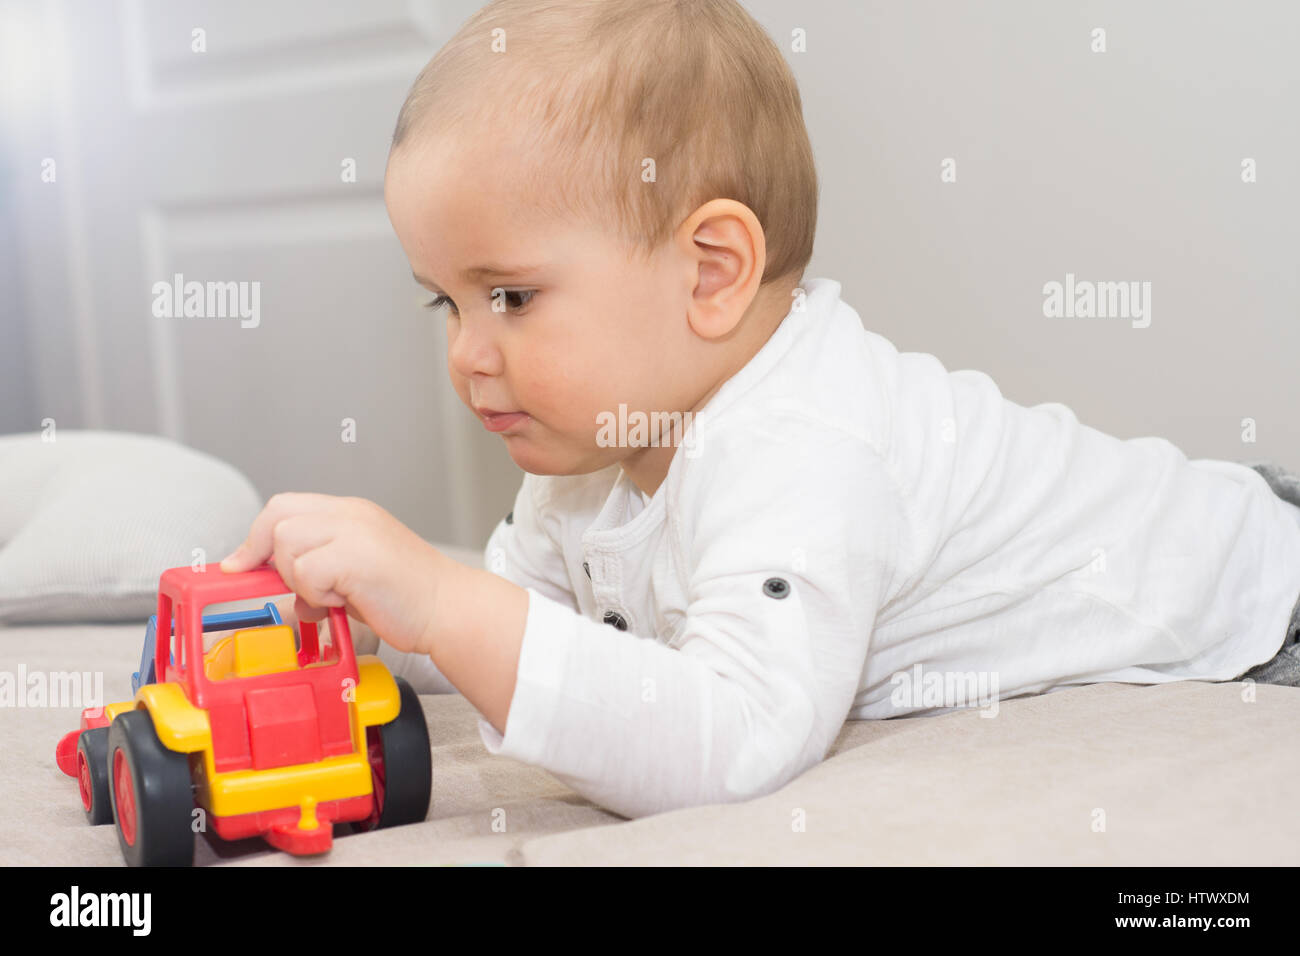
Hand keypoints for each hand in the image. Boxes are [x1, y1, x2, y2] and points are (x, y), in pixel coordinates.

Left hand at [219, 493, 446, 655]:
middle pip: (277, 517)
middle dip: (269, 557)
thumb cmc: (406, 596)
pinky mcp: (356, 556)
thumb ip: (316, 568)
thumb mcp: (352, 573)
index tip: (240, 566)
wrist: (447, 608)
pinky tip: (345, 602)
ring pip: (287, 545)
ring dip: (300, 581)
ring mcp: (355, 530)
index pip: (284, 507)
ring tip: (335, 596)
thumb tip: (277, 585)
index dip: (255, 538)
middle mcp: (351, 513)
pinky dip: (317, 595)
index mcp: (351, 512)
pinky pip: (307, 572)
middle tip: (293, 587)